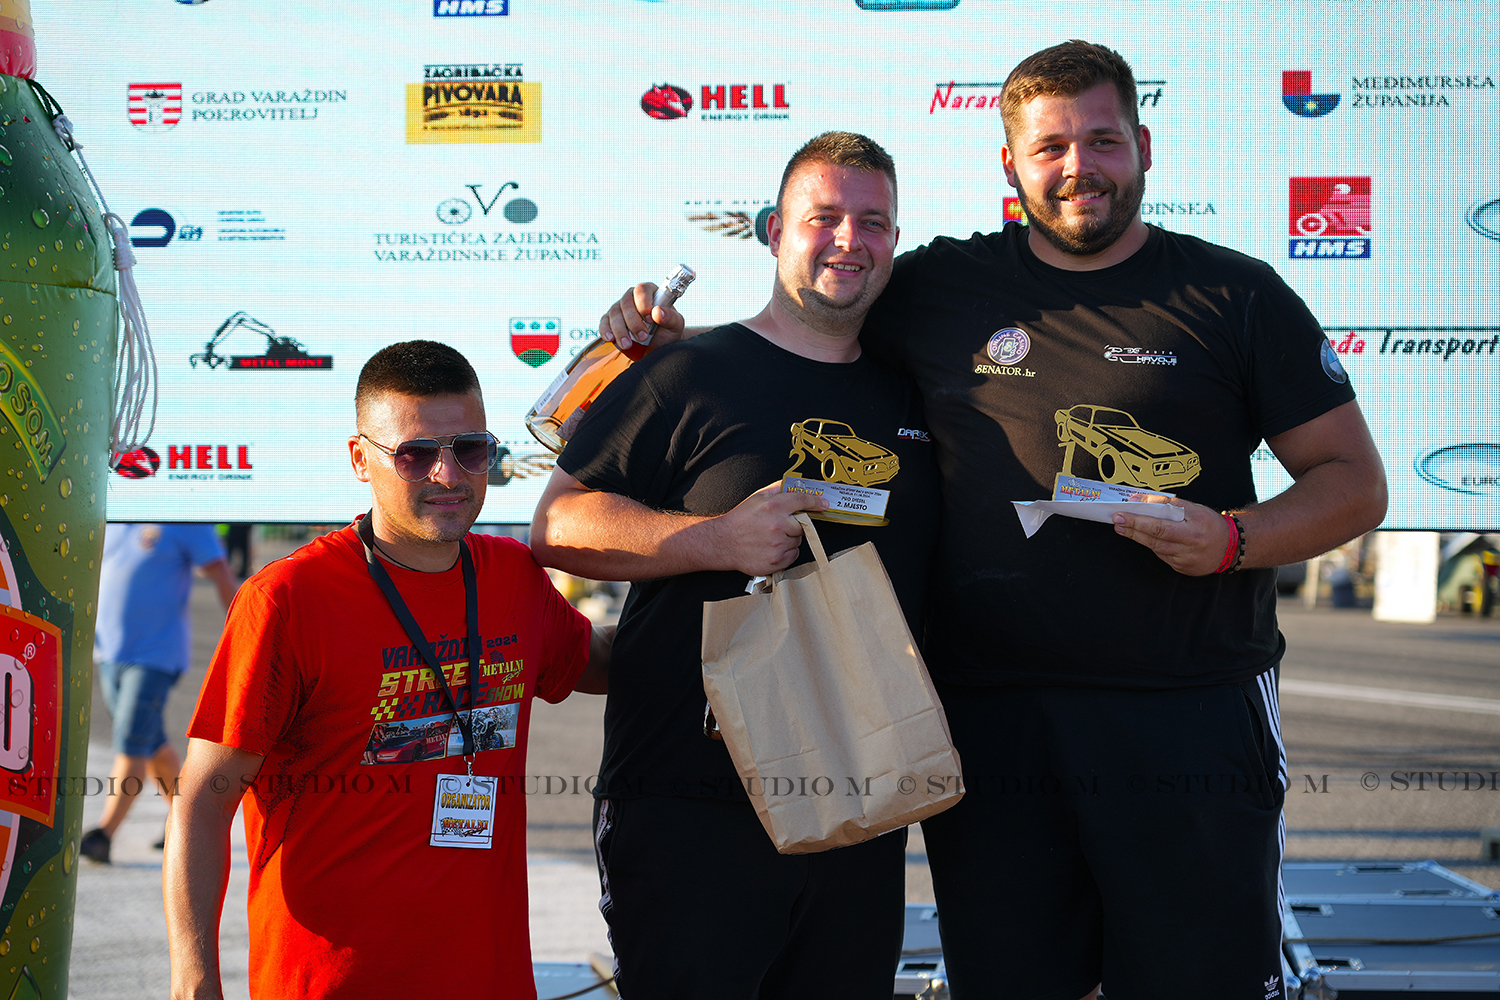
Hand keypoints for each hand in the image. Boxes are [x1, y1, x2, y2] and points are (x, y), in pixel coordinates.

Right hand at [599, 282, 685, 351]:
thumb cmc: (667, 332)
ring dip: (620, 330)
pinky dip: (605, 330)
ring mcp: (619, 308)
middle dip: (633, 322)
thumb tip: (657, 312)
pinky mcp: (609, 320)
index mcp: (649, 292)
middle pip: (626, 303)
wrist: (659, 347)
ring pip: (614, 313)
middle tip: (643, 337)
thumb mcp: (675, 325)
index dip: (644, 304)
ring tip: (628, 344)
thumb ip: (670, 317)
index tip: (650, 319)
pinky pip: (604, 322)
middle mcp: (632, 297)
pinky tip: (610, 338)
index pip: (642, 290)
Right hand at [707, 482, 829, 575]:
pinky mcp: (776, 561)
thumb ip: (777, 489)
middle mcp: (778, 525)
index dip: (816, 501)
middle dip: (794, 526)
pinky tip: (772, 549)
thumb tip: (794, 485)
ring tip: (771, 539)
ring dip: (789, 540)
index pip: (802, 500)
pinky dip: (786, 553)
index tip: (824, 504)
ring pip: (798, 542)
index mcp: (773, 507)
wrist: (723, 542)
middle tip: (779, 527)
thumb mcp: (756, 498)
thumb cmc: (739, 520)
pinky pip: (793, 556)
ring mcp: (778, 545)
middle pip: (803, 525)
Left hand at [1112, 499, 1231, 576]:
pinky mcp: (1183, 568)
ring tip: (1123, 528)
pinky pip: (1163, 555)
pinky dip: (1153, 546)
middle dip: (1132, 528)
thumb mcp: (1193, 508)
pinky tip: (1145, 538)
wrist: (1231, 546)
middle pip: (1154, 537)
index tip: (1122, 513)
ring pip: (1156, 547)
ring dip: (1137, 537)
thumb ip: (1168, 504)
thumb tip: (1142, 500)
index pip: (1160, 524)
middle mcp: (1190, 545)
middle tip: (1117, 520)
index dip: (1138, 520)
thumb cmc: (1211, 524)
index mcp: (1194, 528)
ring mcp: (1186, 559)